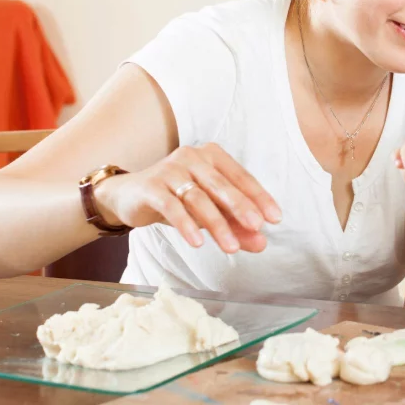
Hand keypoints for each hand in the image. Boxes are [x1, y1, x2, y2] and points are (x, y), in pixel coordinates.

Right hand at [94, 143, 281, 253]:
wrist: (130, 196)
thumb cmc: (177, 200)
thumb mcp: (209, 213)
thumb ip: (235, 226)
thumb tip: (261, 243)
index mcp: (212, 156)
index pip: (241, 177)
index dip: (259, 197)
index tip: (274, 218)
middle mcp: (192, 156)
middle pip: (221, 185)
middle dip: (241, 207)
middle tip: (257, 227)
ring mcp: (169, 169)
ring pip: (198, 197)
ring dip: (216, 224)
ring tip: (230, 248)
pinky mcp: (150, 186)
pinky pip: (171, 206)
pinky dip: (186, 224)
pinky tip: (197, 242)